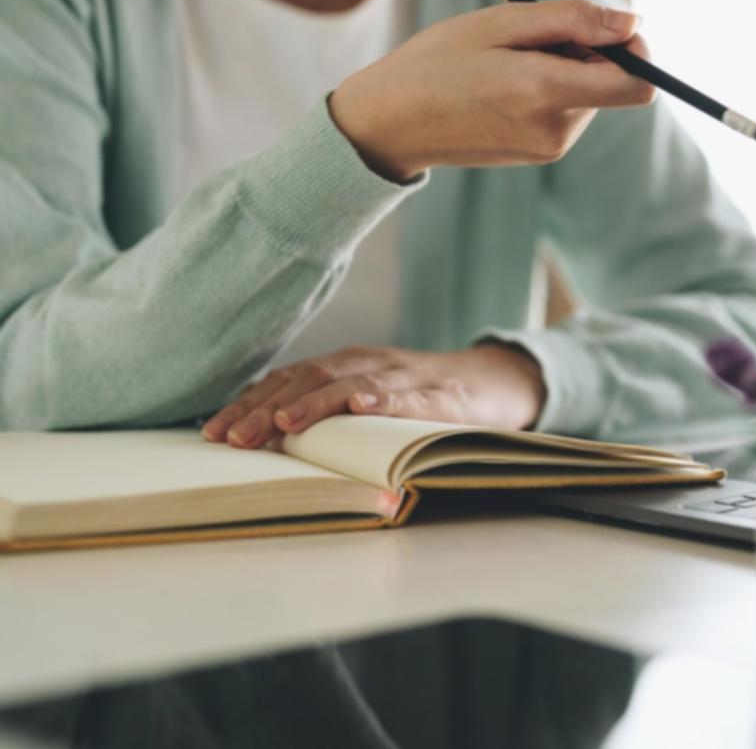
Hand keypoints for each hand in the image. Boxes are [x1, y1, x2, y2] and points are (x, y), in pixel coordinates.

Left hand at [202, 342, 545, 448]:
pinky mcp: (442, 396)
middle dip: (267, 409)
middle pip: (310, 379)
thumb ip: (330, 411)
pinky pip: (410, 396)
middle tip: (233, 439)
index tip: (213, 433)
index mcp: (348, 365)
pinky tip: (362, 407)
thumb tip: (264, 440)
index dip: (250, 403)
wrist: (496, 381)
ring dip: (316, 403)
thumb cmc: (425, 399)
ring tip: (286, 425)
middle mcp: (371, 363)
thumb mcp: (371, 399)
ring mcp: (406, 377)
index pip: (288, 379)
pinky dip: (384, 399)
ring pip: (353, 383)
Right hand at [329, 0, 654, 181]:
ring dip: (565, 67)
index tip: (610, 26)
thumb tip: (633, 23)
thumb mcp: (502, 24)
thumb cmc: (438, 62)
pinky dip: (550, 88)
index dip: (638, 50)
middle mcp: (556, 130)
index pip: (637, 84)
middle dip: (588, 50)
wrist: (389, 123)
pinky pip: (568, 111)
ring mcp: (550, 148)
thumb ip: (573, 21)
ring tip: (508, 59)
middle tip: (529, 36)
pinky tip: (504, 82)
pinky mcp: (541, 154)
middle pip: (613, 82)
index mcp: (546, 93)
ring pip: (591, 95)